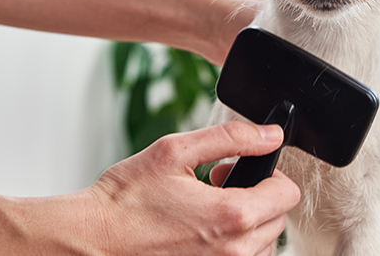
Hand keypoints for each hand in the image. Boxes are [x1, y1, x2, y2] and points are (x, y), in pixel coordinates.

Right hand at [86, 122, 299, 255]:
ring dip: (245, 224)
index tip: (239, 170)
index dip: (270, 174)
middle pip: (278, 220)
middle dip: (256, 197)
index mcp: (232, 215)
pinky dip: (229, 245)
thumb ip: (232, 138)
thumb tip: (270, 136)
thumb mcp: (175, 151)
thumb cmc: (125, 200)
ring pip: (262, 245)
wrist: (91, 240)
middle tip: (216, 184)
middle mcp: (233, 251)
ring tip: (206, 209)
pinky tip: (198, 231)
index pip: (288, 194)